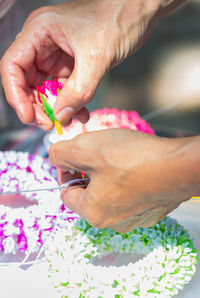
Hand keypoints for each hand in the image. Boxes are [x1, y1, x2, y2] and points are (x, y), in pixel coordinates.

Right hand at [0, 0, 183, 128]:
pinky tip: (82, 114)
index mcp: (39, 32)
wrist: (139, 12)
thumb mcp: (96, 58)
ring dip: (55, 108)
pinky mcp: (71, 64)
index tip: (29, 117)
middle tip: (50, 124)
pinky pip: (64, 90)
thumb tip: (61, 117)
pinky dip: (70, 104)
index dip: (16, 95)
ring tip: (69, 121)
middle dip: (36, 106)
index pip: (12, 66)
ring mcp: (56, 55)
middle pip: (27, 82)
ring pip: (45, 89)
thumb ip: (78, 91)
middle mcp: (43, 44)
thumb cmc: (117, 19)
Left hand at [49, 129, 198, 232]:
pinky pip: (131, 197)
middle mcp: (113, 223)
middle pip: (89, 195)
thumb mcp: (86, 148)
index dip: (67, 171)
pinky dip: (128, 182)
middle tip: (100, 153)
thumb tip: (54, 157)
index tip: (76, 156)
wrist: (179, 165)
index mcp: (93, 213)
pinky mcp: (153, 212)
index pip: (67, 194)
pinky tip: (138, 168)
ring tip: (121, 159)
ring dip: (109, 176)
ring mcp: (136, 219)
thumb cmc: (132, 158)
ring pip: (111, 195)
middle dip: (89, 172)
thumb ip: (61, 154)